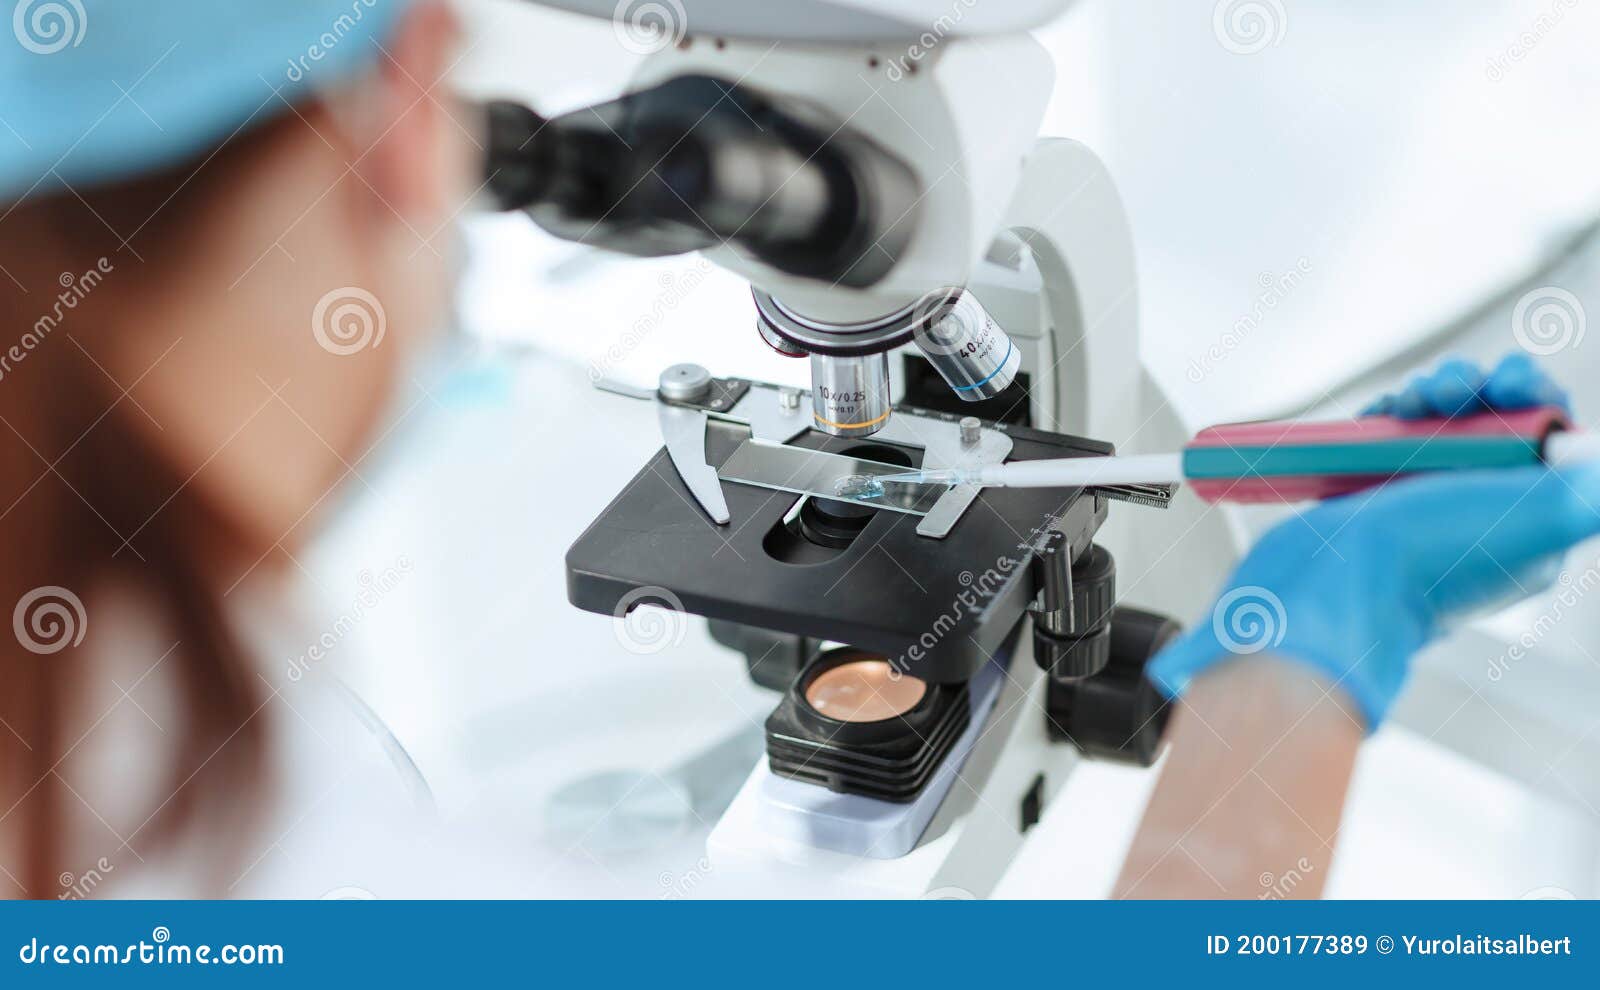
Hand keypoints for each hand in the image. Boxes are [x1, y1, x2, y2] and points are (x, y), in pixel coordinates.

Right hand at [1148, 354, 1597, 729]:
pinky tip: (1379, 415)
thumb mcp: (1535, 516)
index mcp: (1527, 525)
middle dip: (1471, 389)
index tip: (1507, 381)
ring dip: (1426, 396)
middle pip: (1491, 424)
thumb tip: (1594, 457)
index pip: (1546, 441)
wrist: (1329, 583)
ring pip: (1437, 425)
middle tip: (1447, 390)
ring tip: (1408, 402)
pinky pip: (1388, 440)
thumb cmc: (1426, 557)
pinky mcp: (1370, 500)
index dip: (1532, 397)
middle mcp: (1477, 518)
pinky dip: (1385, 417)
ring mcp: (1420, 508)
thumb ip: (1582, 492)